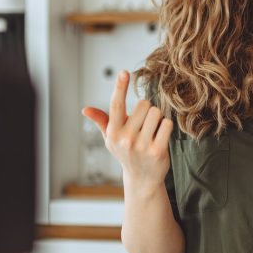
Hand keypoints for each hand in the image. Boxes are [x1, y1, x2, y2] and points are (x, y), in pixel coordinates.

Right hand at [81, 70, 172, 189]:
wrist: (142, 179)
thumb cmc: (126, 153)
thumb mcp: (111, 138)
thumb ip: (101, 120)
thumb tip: (85, 109)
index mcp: (113, 132)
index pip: (115, 105)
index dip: (120, 87)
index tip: (123, 72)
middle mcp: (125, 139)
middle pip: (144, 104)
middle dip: (147, 110)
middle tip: (144, 125)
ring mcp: (141, 146)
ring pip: (156, 112)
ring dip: (157, 118)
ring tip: (152, 131)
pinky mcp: (157, 151)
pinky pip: (167, 124)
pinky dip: (166, 127)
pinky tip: (161, 137)